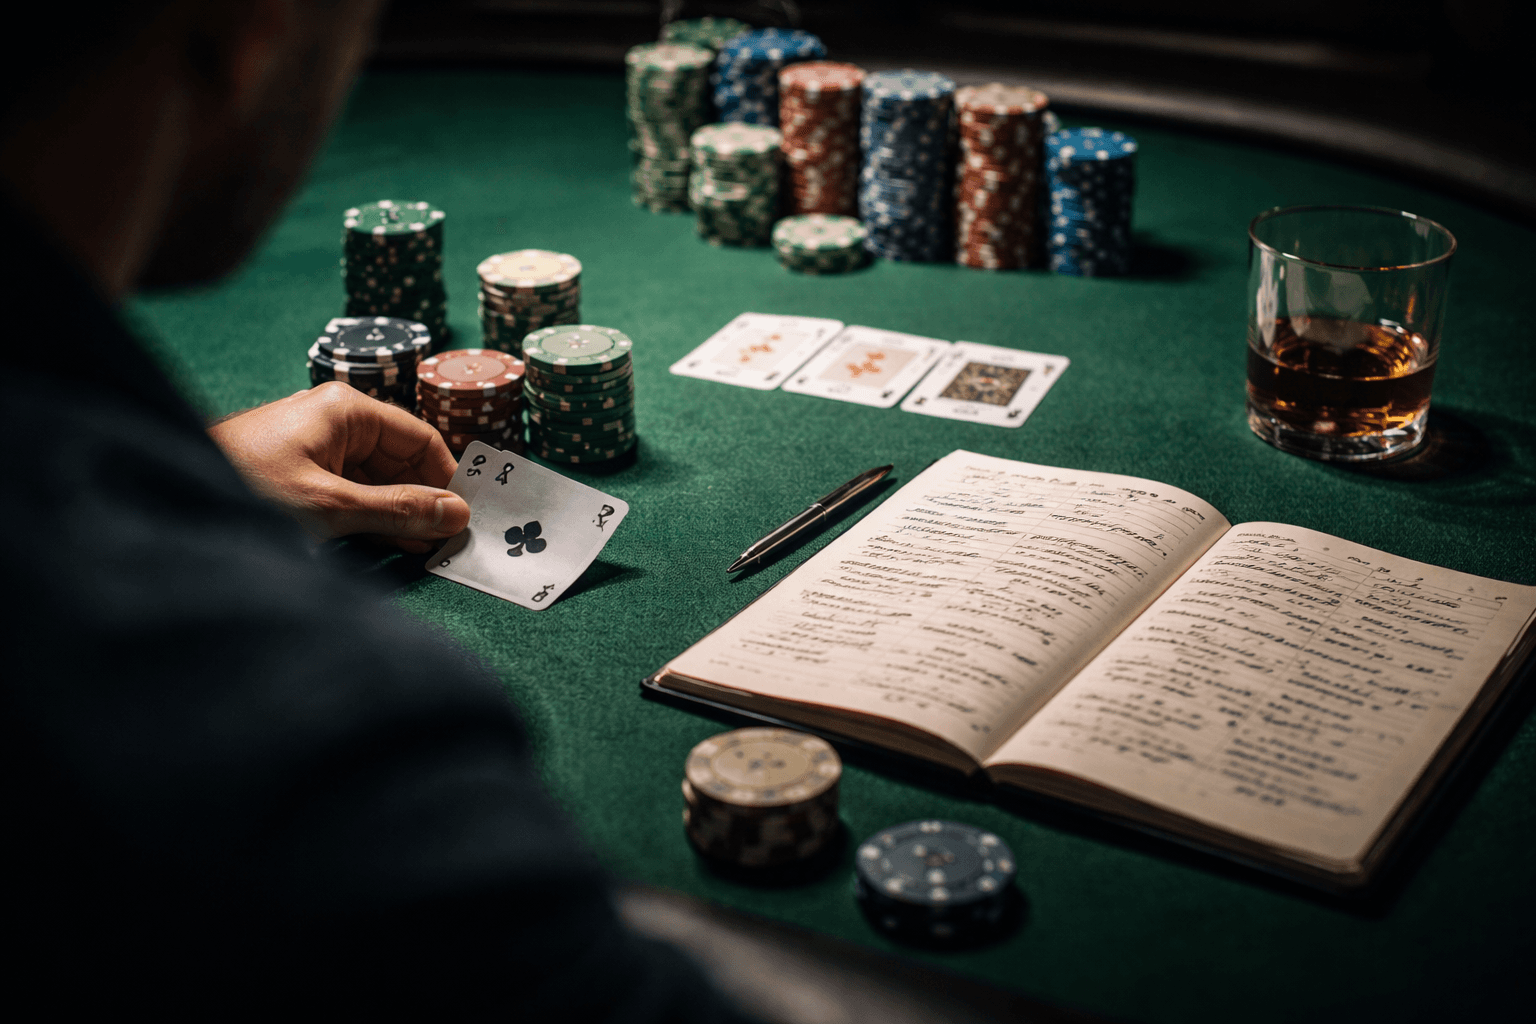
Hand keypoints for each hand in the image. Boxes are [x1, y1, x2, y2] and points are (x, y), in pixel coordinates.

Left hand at [209, 381, 470, 552]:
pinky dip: (373, 519)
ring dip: (401, 516)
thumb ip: (399, 510)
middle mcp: (336, 423)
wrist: (169, 501)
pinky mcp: (302, 478)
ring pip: (379, 482)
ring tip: (425, 551)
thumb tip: (457, 514)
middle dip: (425, 501)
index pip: (421, 439)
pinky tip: (393, 546)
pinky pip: (354, 495)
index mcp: (347, 410)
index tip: (467, 518)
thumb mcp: (332, 507)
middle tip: (448, 544)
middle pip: (402, 461)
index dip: (447, 479)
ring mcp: (318, 451)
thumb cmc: (244, 488)